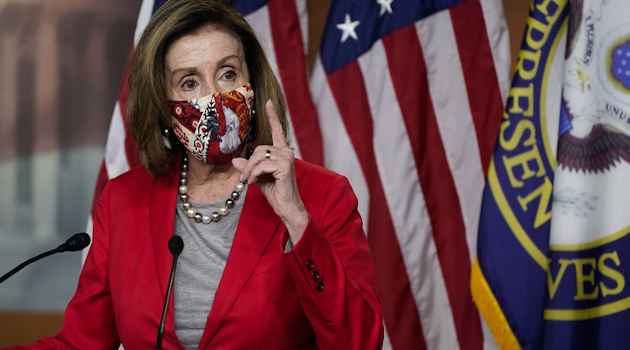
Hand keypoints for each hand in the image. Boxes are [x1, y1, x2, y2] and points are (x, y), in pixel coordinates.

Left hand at [232, 100, 307, 242]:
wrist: (286, 207)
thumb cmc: (275, 193)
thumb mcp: (257, 177)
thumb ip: (249, 167)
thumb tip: (235, 159)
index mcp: (282, 152)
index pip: (277, 131)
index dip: (272, 116)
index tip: (268, 102)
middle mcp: (286, 152)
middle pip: (259, 149)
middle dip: (249, 164)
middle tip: (244, 178)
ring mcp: (287, 158)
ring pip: (259, 157)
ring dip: (249, 170)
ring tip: (247, 181)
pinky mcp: (284, 166)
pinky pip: (261, 165)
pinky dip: (253, 174)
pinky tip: (252, 183)